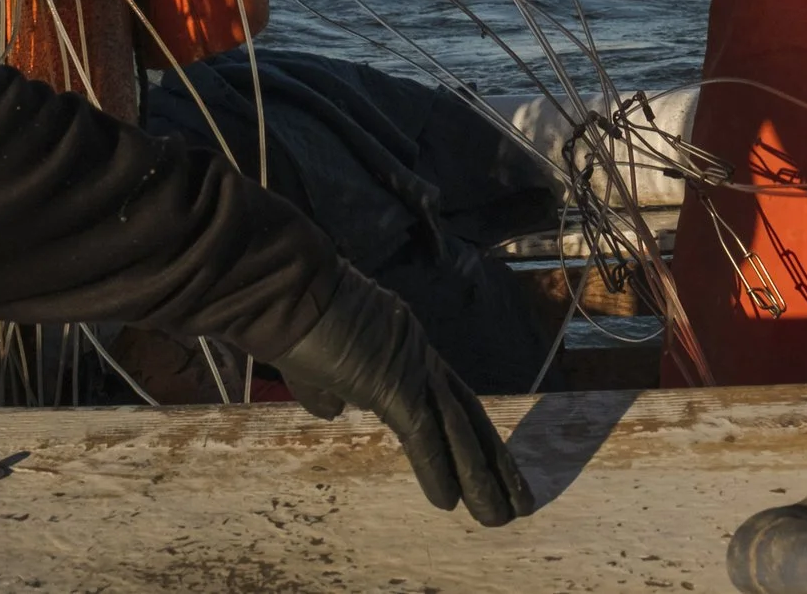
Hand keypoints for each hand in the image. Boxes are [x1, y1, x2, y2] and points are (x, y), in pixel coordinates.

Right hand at [270, 263, 535, 526]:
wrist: (286, 291)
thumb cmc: (293, 322)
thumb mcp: (315, 365)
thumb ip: (330, 390)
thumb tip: (335, 410)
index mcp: (405, 348)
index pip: (451, 398)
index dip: (474, 435)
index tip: (493, 467)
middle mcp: (420, 355)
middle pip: (469, 415)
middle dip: (496, 461)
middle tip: (520, 501)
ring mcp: (412, 367)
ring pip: (458, 428)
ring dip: (482, 476)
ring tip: (501, 515)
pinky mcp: (394, 384)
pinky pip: (423, 436)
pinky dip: (438, 470)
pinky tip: (449, 503)